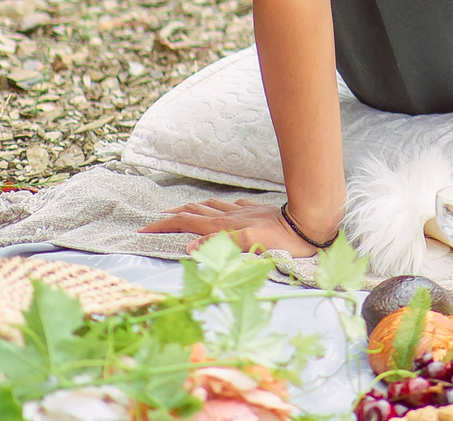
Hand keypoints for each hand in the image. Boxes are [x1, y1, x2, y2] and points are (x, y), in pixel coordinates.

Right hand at [138, 198, 323, 256]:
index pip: (186, 223)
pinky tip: (221, 207)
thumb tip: (189, 246)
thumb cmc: (283, 239)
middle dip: (171, 215)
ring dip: (191, 207)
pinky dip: (216, 206)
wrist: (309, 223)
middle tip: (154, 220)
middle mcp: (229, 216)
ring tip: (179, 209)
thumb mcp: (250, 244)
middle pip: (193, 212)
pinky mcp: (255, 212)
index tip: (142, 229)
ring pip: (209, 206)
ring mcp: (242, 212)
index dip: (164, 226)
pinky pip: (229, 206)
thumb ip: (219, 244)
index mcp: (224, 225)